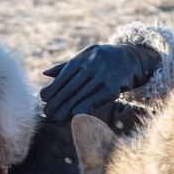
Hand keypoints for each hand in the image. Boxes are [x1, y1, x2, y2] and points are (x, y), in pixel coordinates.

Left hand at [40, 43, 160, 119]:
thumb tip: (45, 73)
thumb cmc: (102, 59)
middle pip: (71, 87)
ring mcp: (104, 74)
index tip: (43, 98)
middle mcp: (92, 64)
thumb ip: (65, 66)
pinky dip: (85, 106)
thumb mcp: (85, 58)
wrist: (131, 58)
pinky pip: (97, 98)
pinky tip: (75, 113)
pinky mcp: (114, 85)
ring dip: (68, 107)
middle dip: (58, 101)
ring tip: (58, 116)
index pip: (64, 75)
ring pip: (82, 94)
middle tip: (47, 112)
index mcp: (83, 57)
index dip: (52, 88)